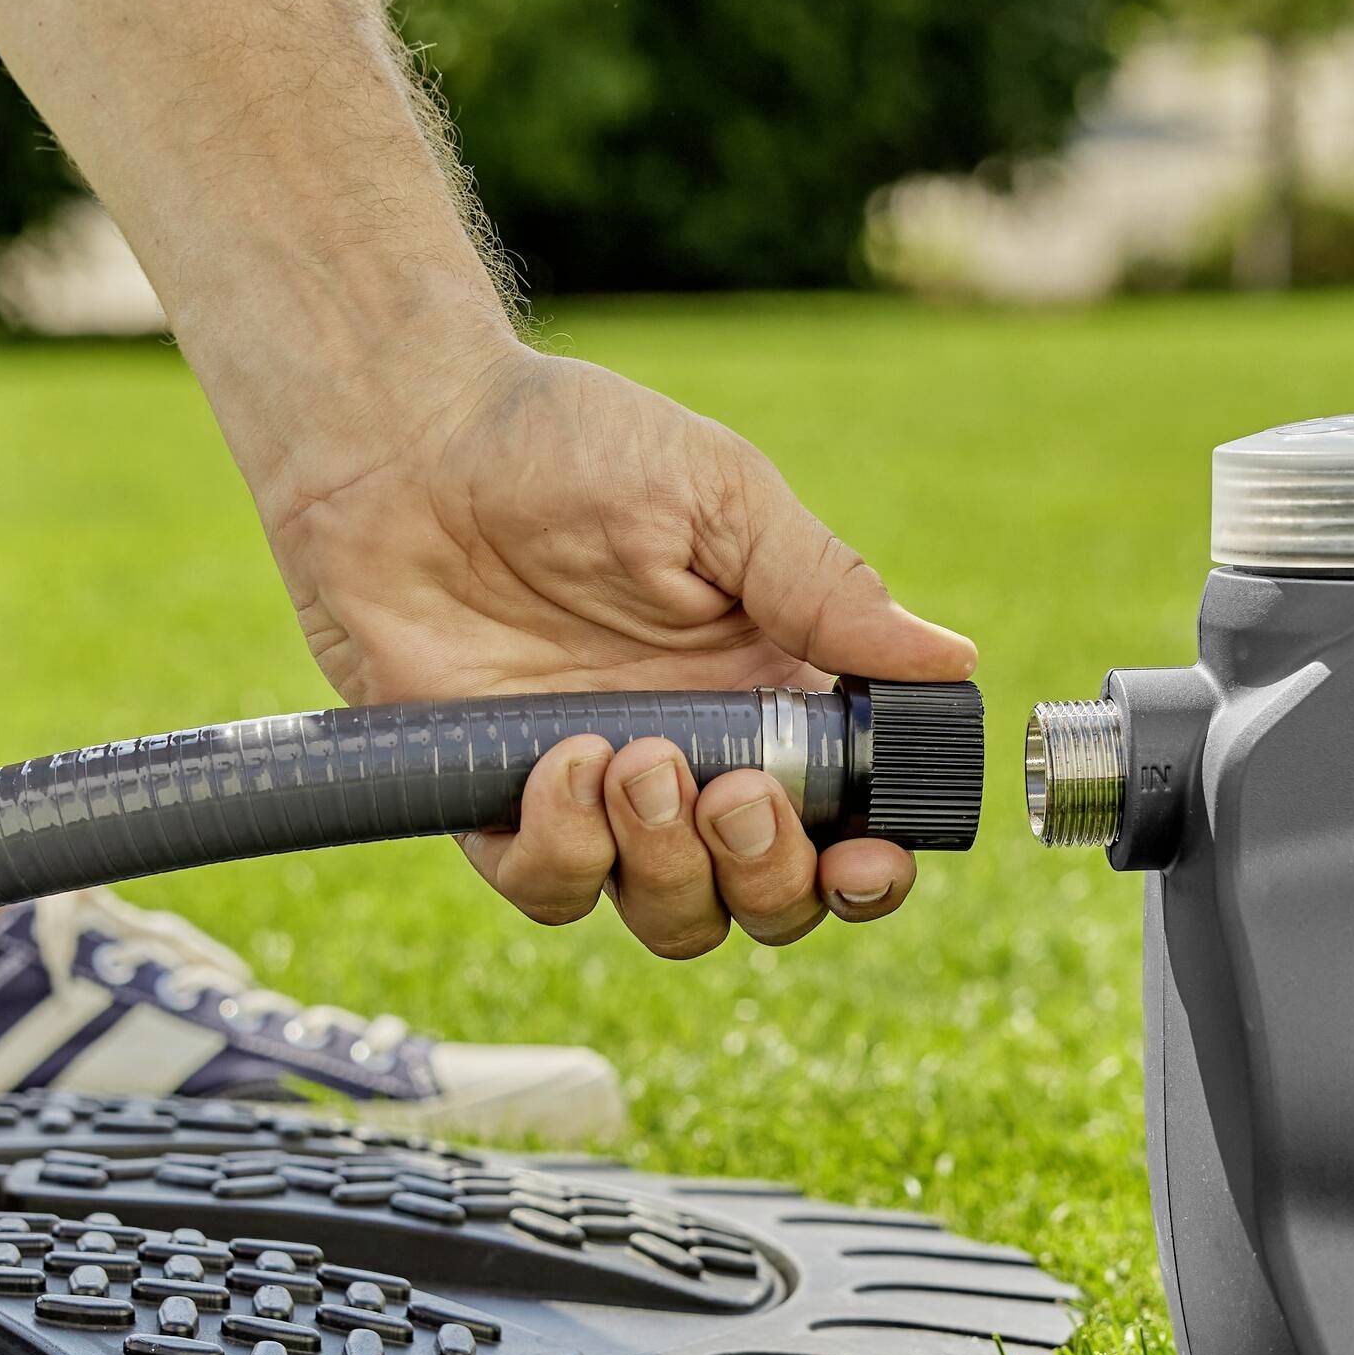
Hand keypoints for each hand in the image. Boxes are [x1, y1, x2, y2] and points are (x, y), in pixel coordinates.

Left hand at [262, 346, 977, 957]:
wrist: (403, 437)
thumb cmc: (565, 441)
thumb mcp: (718, 494)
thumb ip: (827, 587)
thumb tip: (950, 659)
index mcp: (771, 690)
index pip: (849, 822)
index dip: (868, 868)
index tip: (868, 858)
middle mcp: (698, 756)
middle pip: (771, 900)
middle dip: (770, 873)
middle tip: (733, 791)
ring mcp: (600, 791)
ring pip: (673, 917)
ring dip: (672, 868)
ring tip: (638, 761)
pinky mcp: (500, 804)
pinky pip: (554, 889)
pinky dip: (568, 850)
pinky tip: (561, 761)